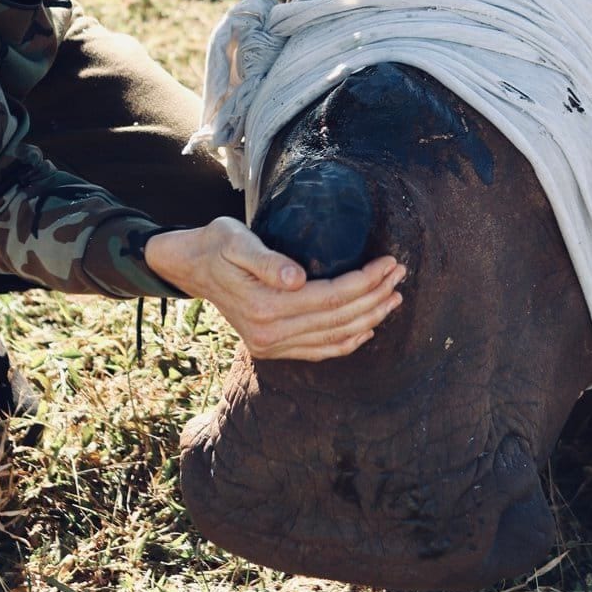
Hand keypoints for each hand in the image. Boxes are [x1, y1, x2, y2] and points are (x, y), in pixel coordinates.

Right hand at [144, 217, 404, 360]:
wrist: (191, 266)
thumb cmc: (217, 244)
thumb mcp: (236, 241)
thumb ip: (267, 260)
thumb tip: (297, 278)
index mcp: (265, 306)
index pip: (330, 297)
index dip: (365, 281)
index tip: (389, 262)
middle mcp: (270, 333)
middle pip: (338, 319)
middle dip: (375, 297)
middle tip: (400, 274)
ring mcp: (271, 345)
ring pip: (334, 338)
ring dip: (370, 319)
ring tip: (394, 297)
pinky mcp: (271, 348)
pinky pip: (319, 351)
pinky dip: (347, 342)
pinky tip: (367, 328)